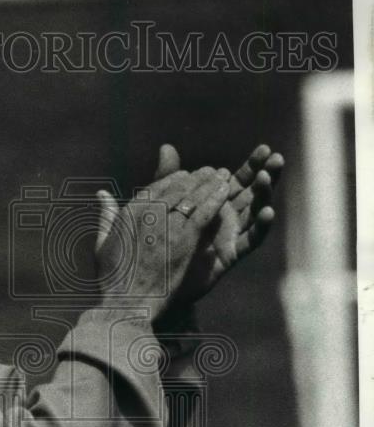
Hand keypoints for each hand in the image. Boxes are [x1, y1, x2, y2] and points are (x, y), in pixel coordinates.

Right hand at [95, 156, 229, 318]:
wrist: (128, 302)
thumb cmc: (114, 279)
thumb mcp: (103, 243)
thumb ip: (106, 215)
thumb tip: (101, 194)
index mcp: (129, 212)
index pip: (157, 186)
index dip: (174, 178)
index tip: (187, 176)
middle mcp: (147, 213)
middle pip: (177, 186)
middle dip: (196, 177)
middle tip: (211, 172)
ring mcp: (167, 224)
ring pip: (193, 195)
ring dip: (210, 183)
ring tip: (222, 176)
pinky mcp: (184, 238)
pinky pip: (204, 211)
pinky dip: (216, 199)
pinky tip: (226, 192)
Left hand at [153, 143, 280, 303]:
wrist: (151, 279)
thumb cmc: (156, 240)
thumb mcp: (160, 204)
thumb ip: (167, 177)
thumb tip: (167, 147)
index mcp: (215, 202)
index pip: (239, 179)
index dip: (252, 164)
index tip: (263, 149)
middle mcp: (227, 217)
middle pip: (253, 193)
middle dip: (266, 174)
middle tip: (275, 158)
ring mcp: (231, 235)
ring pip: (255, 212)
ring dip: (264, 195)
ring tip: (266, 178)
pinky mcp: (231, 254)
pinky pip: (250, 240)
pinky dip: (261, 226)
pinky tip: (267, 212)